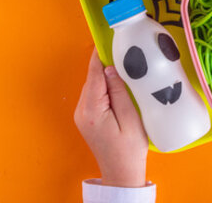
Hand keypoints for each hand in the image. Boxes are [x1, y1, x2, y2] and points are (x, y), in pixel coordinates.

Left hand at [74, 49, 148, 187]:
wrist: (121, 173)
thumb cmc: (129, 150)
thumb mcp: (130, 118)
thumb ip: (119, 92)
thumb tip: (110, 68)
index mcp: (92, 110)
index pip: (94, 74)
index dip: (100, 55)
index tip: (106, 39)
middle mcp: (81, 110)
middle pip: (92, 78)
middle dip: (106, 65)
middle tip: (123, 52)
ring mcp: (81, 115)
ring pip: (93, 86)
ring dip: (105, 77)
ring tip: (124, 69)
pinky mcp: (85, 118)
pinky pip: (93, 95)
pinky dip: (104, 88)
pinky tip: (117, 87)